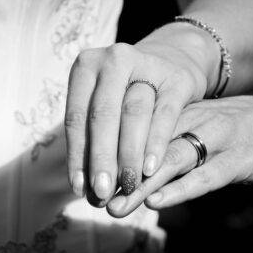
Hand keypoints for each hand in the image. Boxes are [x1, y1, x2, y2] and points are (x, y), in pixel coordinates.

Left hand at [65, 26, 217, 206]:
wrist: (169, 64)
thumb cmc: (127, 92)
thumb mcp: (105, 103)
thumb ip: (93, 137)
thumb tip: (86, 186)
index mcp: (86, 66)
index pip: (76, 117)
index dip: (77, 155)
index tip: (80, 188)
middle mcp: (114, 60)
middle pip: (103, 115)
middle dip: (101, 158)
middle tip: (102, 192)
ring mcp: (147, 65)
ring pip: (133, 114)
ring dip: (128, 154)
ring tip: (127, 184)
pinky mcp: (176, 79)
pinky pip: (165, 114)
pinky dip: (156, 143)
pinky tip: (150, 168)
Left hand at [106, 95, 252, 216]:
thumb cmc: (223, 129)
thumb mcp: (191, 121)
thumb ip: (161, 133)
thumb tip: (120, 155)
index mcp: (179, 110)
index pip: (139, 125)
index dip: (112, 149)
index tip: (89, 172)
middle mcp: (195, 119)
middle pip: (150, 142)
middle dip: (121, 170)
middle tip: (96, 193)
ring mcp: (216, 139)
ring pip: (173, 159)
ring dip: (143, 184)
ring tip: (117, 205)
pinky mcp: (236, 160)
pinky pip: (204, 177)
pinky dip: (179, 189)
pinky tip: (156, 200)